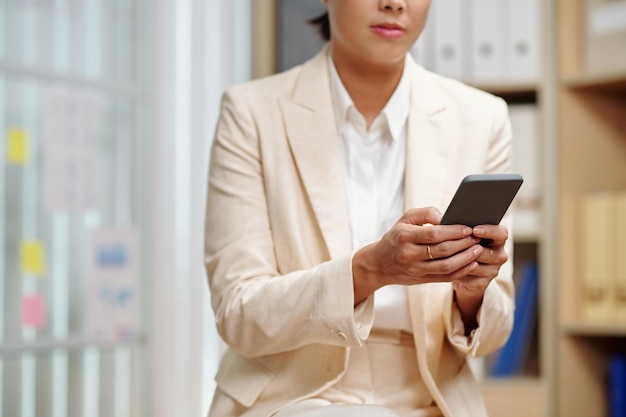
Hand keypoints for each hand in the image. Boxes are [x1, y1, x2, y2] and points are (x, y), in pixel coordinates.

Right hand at [352, 207, 482, 304]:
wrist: (379, 264)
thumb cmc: (396, 237)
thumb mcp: (404, 219)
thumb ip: (424, 213)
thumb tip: (444, 217)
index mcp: (404, 236)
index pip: (433, 234)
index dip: (453, 231)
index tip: (468, 228)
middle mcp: (409, 254)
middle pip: (442, 250)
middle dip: (463, 244)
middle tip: (477, 237)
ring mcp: (415, 270)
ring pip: (446, 266)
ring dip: (465, 259)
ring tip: (478, 250)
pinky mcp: (422, 280)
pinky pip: (445, 278)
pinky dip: (461, 272)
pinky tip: (471, 263)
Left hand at [451, 224, 509, 332]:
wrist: (458, 272)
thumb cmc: (460, 247)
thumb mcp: (463, 235)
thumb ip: (462, 228)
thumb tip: (446, 220)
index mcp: (497, 240)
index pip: (501, 233)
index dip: (490, 231)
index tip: (475, 230)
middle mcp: (499, 255)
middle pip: (490, 252)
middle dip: (472, 247)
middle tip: (459, 242)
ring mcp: (492, 271)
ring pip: (477, 264)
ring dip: (462, 259)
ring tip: (447, 253)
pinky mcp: (482, 284)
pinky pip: (468, 275)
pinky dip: (457, 269)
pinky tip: (446, 265)